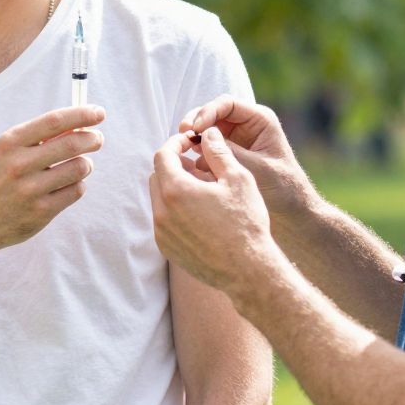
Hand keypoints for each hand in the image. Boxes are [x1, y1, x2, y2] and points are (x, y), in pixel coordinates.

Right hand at [0, 104, 104, 254]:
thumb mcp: (5, 152)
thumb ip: (37, 138)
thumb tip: (80, 125)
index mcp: (9, 143)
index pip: (54, 121)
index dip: (81, 114)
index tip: (99, 113)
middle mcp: (19, 164)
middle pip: (72, 144)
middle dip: (92, 139)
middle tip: (97, 139)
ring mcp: (30, 190)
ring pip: (79, 168)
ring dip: (86, 164)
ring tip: (80, 165)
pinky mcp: (41, 212)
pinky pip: (75, 191)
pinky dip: (78, 185)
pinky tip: (67, 185)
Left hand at [150, 127, 275, 295]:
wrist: (248, 271)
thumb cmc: (246, 222)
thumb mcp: (238, 179)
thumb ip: (218, 152)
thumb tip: (207, 133)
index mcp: (175, 191)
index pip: (162, 155)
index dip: (176, 143)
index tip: (191, 142)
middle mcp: (161, 212)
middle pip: (156, 176)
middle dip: (173, 165)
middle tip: (197, 164)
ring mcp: (162, 233)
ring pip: (159, 199)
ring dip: (174, 188)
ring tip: (202, 189)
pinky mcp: (167, 248)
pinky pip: (164, 220)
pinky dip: (175, 209)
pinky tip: (200, 212)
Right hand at [176, 96, 306, 210]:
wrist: (292, 212)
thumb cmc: (282, 188)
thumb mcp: (256, 168)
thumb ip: (230, 152)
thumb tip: (200, 139)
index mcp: (260, 120)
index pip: (227, 104)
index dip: (207, 112)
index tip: (195, 128)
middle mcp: (246, 125)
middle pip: (213, 113)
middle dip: (196, 122)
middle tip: (182, 135)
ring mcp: (236, 139)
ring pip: (207, 130)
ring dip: (194, 138)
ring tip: (184, 150)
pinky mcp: (228, 155)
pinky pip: (208, 148)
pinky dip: (198, 153)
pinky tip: (192, 166)